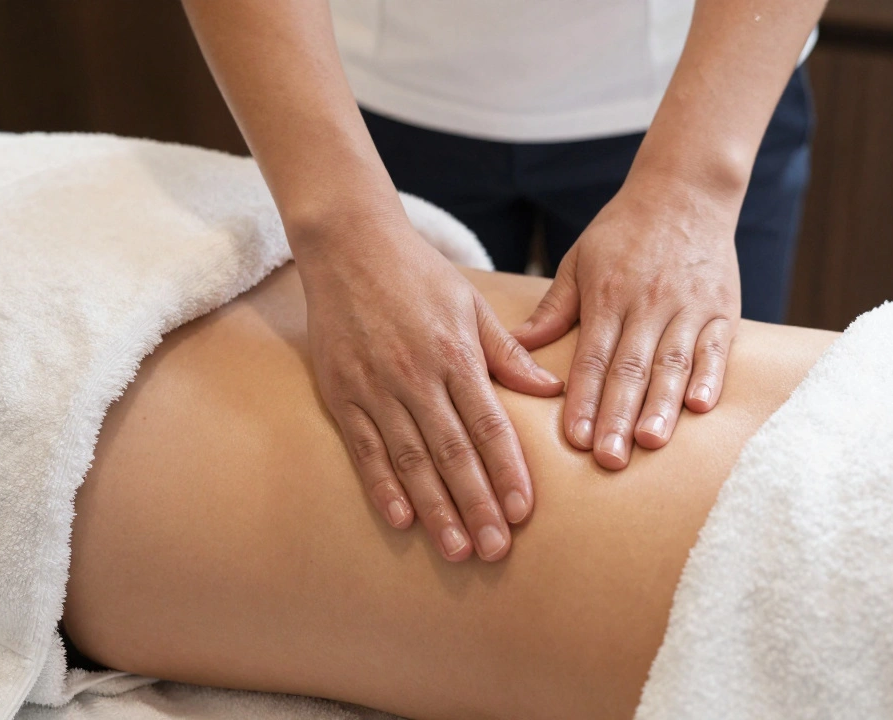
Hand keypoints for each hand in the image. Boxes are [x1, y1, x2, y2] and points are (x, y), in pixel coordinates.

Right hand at [297, 214, 563, 560]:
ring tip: (457, 549)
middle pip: (453, 452)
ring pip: (410, 459)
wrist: (348, 245)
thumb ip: (508, 354)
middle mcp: (416, 375)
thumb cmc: (418, 274)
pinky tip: (401, 519)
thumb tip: (551, 393)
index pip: (488, 424)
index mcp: (455, 354)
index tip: (524, 512)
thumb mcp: (472, 305)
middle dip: (477, 504)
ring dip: (435, 508)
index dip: (507, 471)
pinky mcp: (341, 393)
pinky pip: (364, 448)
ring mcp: (375, 387)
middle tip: (496, 550)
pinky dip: (382, 486)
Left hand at [512, 174, 741, 469]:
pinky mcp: (721, 310)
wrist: (685, 191)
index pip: (592, 357)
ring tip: (650, 443)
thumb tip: (519, 347)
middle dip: (617, 417)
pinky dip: (709, 378)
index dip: (582, 399)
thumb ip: (554, 308)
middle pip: (630, 369)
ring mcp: (687, 308)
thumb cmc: (624, 232)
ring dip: (661, 407)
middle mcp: (647, 304)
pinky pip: (714, 349)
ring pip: (673, 365)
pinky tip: (700, 408)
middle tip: (608, 459)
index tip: (573, 437)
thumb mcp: (579, 260)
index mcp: (607, 296)